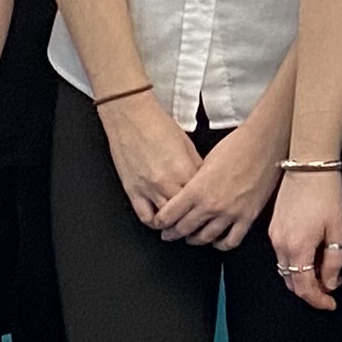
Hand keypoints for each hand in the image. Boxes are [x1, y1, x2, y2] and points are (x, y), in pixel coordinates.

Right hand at [102, 91, 204, 228]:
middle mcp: (168, 183)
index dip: (207, 204)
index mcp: (185, 170)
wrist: (131, 117)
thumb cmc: (158, 125)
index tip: (209, 207)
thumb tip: (203, 182)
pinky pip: (145, 217)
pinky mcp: (133, 191)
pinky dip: (154, 222)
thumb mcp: (187, 145)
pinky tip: (160, 220)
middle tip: (197, 222)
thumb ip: (195, 167)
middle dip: (193, 219)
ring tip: (180, 225)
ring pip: (167, 220)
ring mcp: (149, 189)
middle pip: (186, 213)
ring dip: (174, 225)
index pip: (201, 198)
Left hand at [150, 114, 281, 248]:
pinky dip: (221, 244)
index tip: (159, 223)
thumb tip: (188, 193)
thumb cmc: (238, 145)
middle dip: (172, 233)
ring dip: (194, 240)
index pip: (169, 215)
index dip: (160, 222)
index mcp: (197, 189)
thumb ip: (195, 183)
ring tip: (191, 237)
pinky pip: (231, 241)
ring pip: (205, 238)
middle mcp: (212, 205)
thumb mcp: (205, 161)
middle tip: (169, 233)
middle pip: (184, 229)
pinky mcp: (248, 217)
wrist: (264, 143)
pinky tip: (217, 241)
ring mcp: (231, 213)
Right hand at [271, 166, 341, 305]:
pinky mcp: (273, 226)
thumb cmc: (325, 193)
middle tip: (328, 290)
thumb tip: (330, 282)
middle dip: (310, 291)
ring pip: (285, 269)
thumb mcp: (337, 230)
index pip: (304, 287)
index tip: (330, 303)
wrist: (308, 166)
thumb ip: (333, 261)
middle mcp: (281, 244)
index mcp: (298, 247)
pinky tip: (309, 256)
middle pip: (292, 282)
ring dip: (301, 277)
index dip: (318, 300)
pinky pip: (281, 255)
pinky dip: (294, 263)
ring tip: (322, 273)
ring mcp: (274, 235)